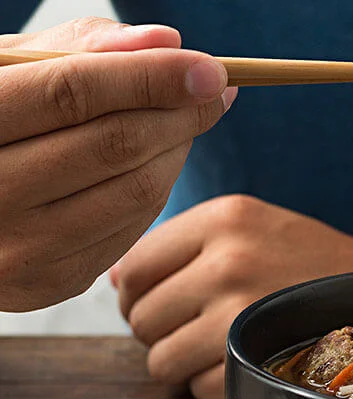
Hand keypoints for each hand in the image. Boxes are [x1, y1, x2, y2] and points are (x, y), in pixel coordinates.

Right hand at [0, 18, 236, 310]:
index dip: (151, 77)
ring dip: (177, 150)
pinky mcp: (51, 283)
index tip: (210, 69)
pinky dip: (157, 189)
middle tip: (214, 91)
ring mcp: (20, 250)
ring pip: (137, 192)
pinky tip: (155, 164)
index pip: (74, 94)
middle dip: (180, 114)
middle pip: (117, 146)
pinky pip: (133, 229)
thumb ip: (81, 50)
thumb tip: (168, 43)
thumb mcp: (10, 70)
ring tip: (183, 121)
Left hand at [111, 194, 352, 398]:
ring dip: (184, 365)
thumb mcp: (251, 226)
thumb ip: (180, 244)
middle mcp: (230, 261)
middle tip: (198, 328)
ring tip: (220, 348)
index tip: (164, 303)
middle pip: (139, 320)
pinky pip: (199, 392)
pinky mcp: (260, 362)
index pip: (131, 269)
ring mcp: (244, 314)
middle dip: (161, 333)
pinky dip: (217, 388)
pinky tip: (247, 364)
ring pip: (159, 363)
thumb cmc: (312, 263)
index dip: (137, 295)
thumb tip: (115, 280)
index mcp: (224, 217)